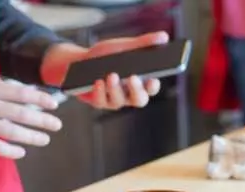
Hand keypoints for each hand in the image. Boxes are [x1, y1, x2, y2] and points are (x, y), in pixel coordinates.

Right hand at [0, 70, 62, 159]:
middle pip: (23, 113)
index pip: (21, 92)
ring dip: (33, 137)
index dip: (40, 99)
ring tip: (45, 140)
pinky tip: (21, 153)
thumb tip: (7, 86)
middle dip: (44, 120)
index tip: (54, 104)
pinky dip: (12, 151)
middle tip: (57, 125)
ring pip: (14, 131)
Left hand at [40, 32, 167, 109]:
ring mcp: (114, 100)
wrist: (79, 62)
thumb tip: (164, 37)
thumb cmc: (106, 55)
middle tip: (133, 77)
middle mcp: (129, 94)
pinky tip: (98, 81)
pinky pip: (101, 100)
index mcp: (140, 82)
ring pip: (119, 101)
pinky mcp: (99, 102)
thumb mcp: (124, 46)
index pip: (152, 88)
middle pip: (139, 100)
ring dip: (115, 88)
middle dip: (137, 90)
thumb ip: (144, 43)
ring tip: (111, 75)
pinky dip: (100, 91)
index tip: (152, 78)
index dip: (153, 86)